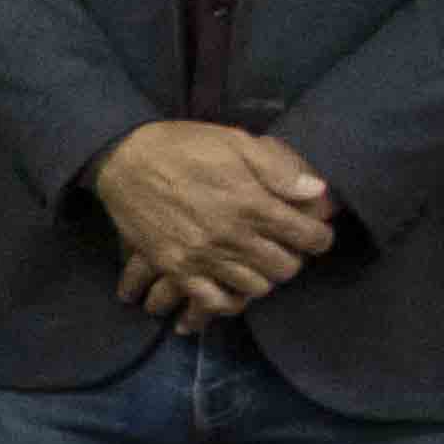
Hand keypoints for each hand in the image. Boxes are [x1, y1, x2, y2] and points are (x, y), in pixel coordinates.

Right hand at [95, 118, 337, 317]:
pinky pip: (212, 302)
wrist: (123, 160)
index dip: (320, 236)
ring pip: (255, 287)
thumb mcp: (236, 141)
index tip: (314, 231)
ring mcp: (203, 257)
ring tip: (258, 262)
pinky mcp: (176, 268)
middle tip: (284, 246)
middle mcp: (232, 236)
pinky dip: (229, 301)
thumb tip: (316, 192)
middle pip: (286, 267)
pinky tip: (231, 288)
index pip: (309, 237)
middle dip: (293, 257)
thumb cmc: (183, 146)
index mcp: (253, 204)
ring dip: (264, 277)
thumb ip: (278, 167)